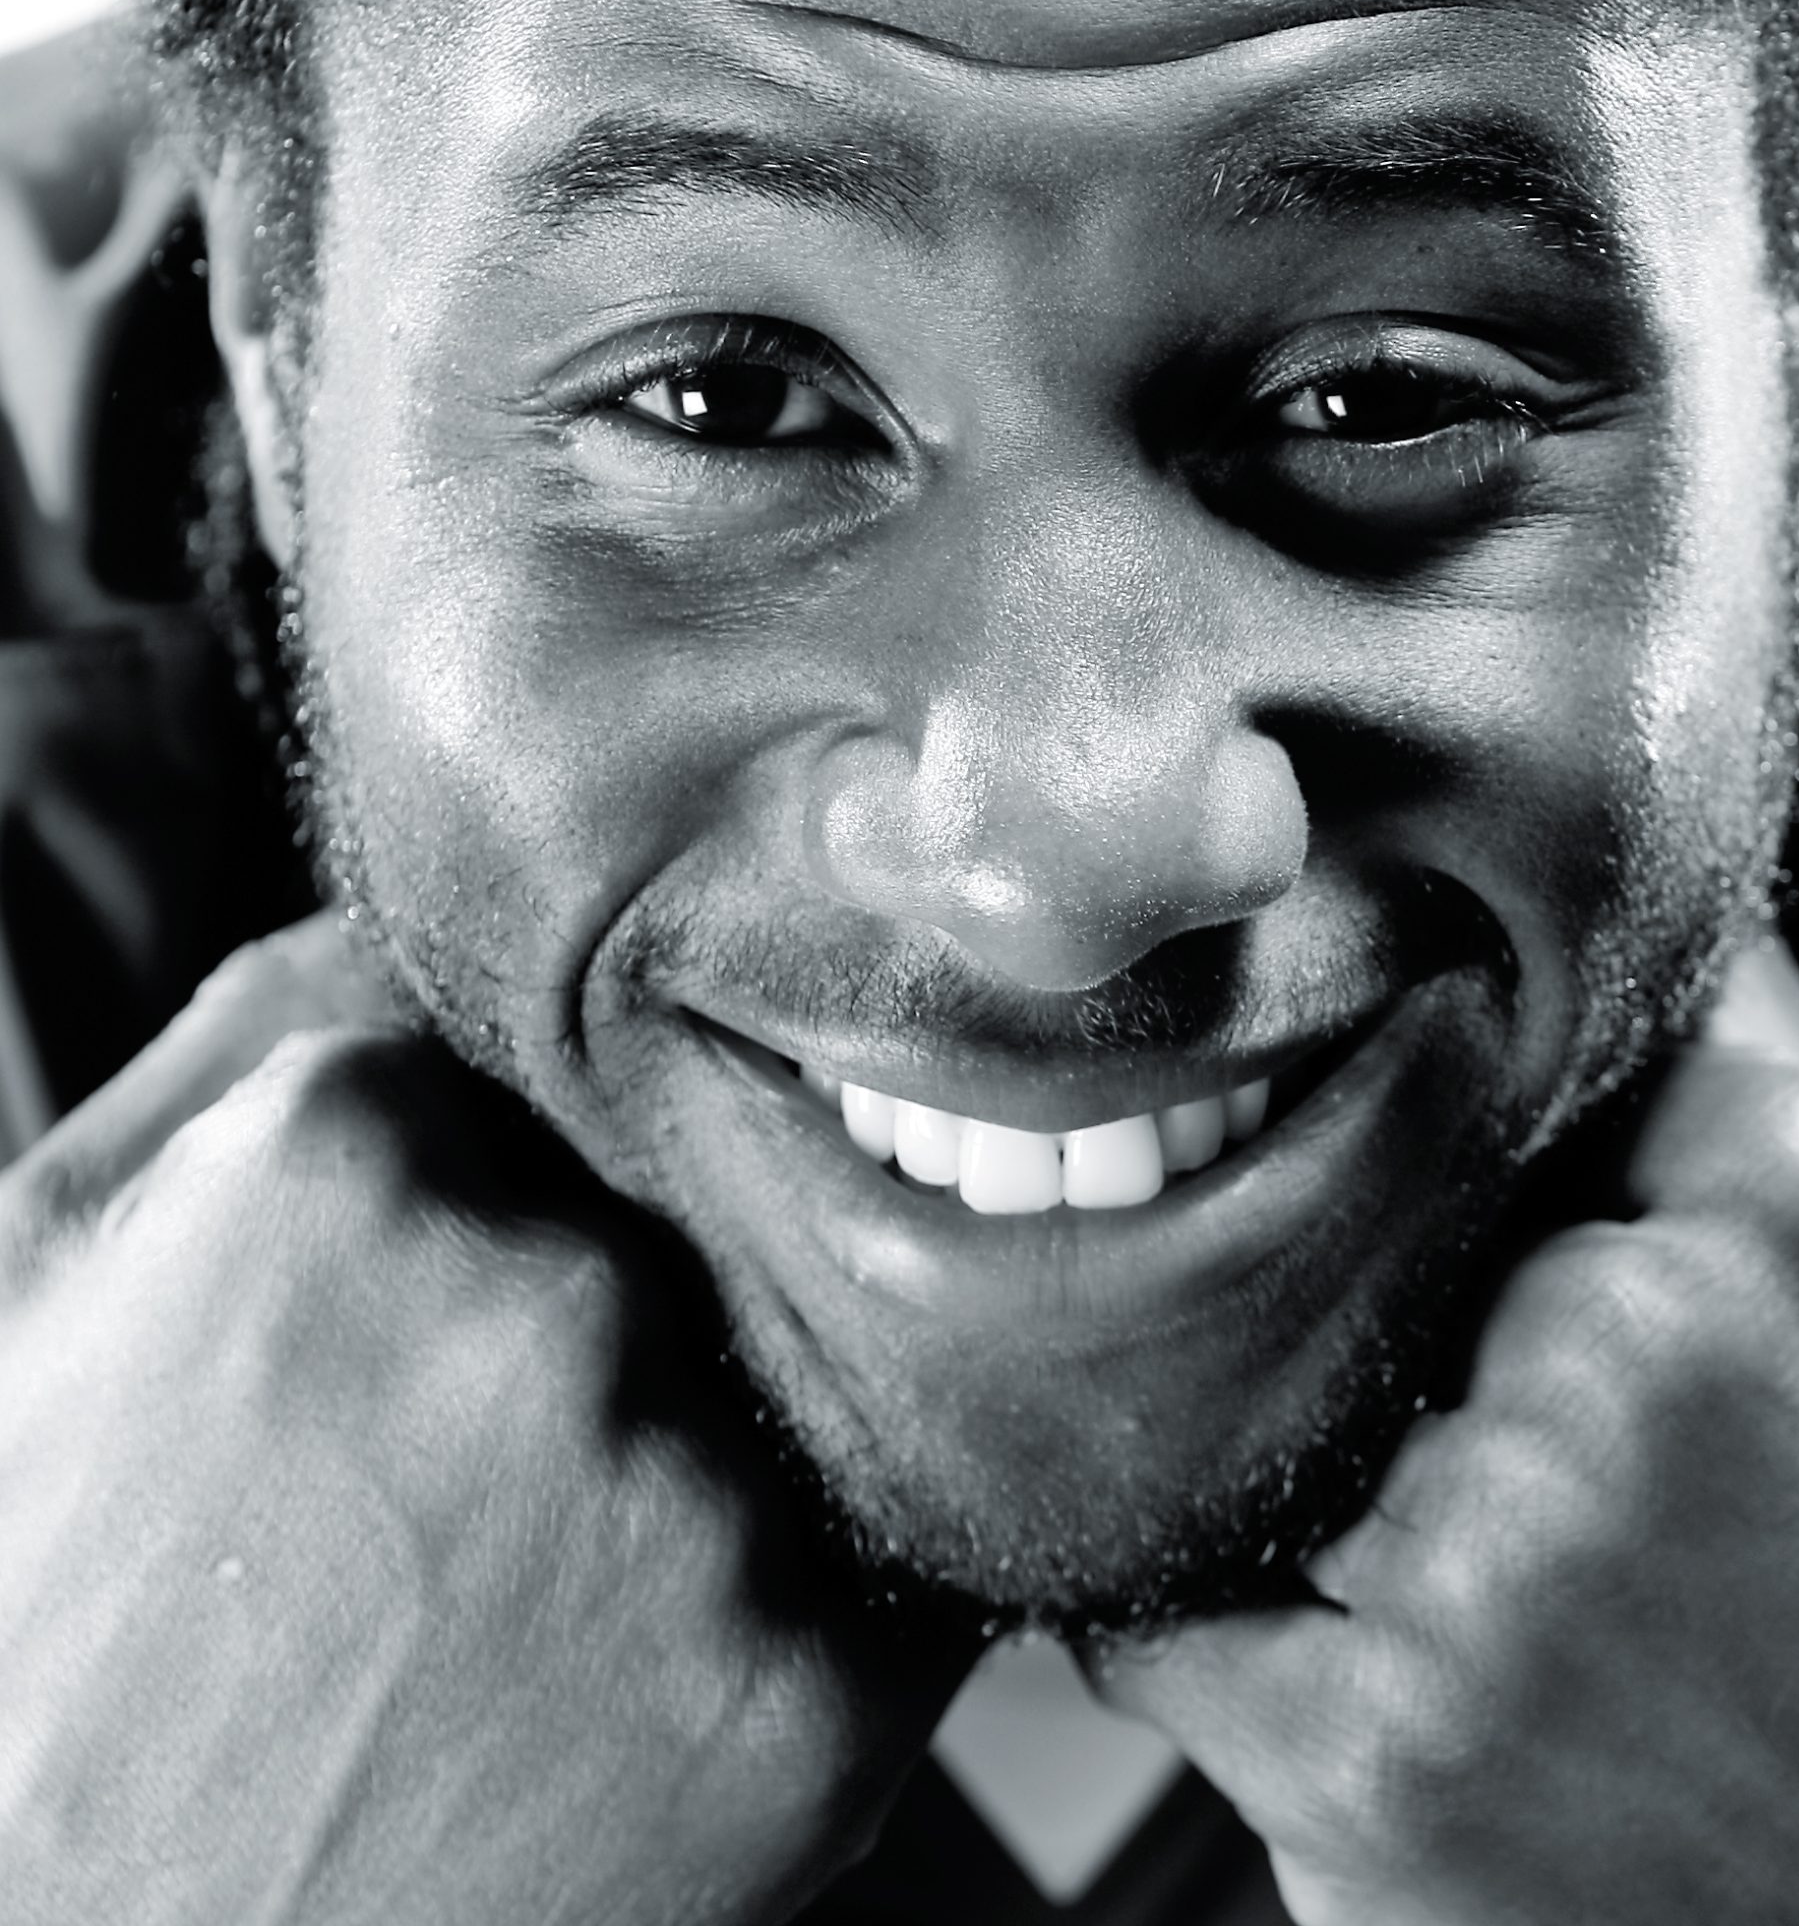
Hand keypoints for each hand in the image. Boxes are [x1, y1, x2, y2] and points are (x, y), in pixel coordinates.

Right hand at [0, 917, 964, 1923]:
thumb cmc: (35, 1646)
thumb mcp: (43, 1280)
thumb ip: (241, 1046)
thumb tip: (423, 929)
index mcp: (342, 1157)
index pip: (528, 1085)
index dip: (485, 1212)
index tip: (420, 1334)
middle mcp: (543, 1299)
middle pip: (658, 1234)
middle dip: (585, 1343)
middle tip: (451, 1515)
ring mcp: (683, 1500)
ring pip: (764, 1397)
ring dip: (687, 1481)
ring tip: (518, 1634)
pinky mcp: (802, 1701)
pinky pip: (876, 1575)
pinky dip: (785, 1622)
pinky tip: (625, 1708)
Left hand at [1086, 947, 1798, 1924]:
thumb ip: (1751, 1079)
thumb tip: (1637, 921)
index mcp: (1767, 1221)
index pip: (1483, 1075)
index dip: (1445, 1143)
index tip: (1446, 1192)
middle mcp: (1622, 1373)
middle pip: (1353, 1254)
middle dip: (1377, 1321)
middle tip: (1481, 1421)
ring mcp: (1485, 1570)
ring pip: (1253, 1421)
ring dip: (1293, 1467)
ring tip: (1454, 1556)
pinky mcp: (1368, 1757)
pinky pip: (1164, 1619)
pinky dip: (1200, 1619)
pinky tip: (1313, 1640)